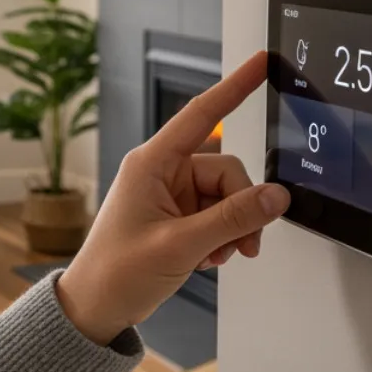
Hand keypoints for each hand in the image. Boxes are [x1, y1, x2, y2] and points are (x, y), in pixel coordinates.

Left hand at [57, 50, 289, 344]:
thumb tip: (275, 197)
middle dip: (242, 208)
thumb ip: (232, 220)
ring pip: (228, 196)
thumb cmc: (116, 273)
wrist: (96, 308)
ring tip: (217, 255)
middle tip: (242, 243)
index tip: (262, 63)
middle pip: (227, 171)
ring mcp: (170, 195)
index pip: (201, 115)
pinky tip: (208, 258)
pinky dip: (223, 236)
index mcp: (151, 164)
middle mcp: (162, 173)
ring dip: (233, 227)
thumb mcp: (180, 245)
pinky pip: (219, 214)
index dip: (234, 87)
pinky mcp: (178, 216)